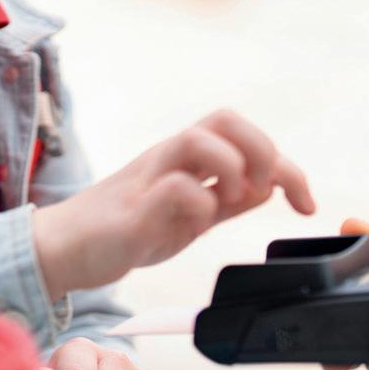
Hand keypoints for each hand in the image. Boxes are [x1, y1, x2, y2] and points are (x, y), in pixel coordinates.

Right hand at [33, 109, 313, 300]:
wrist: (62, 251)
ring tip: (232, 202)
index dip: (286, 164)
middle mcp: (169, 158)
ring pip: (198, 139)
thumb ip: (226, 200)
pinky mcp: (132, 209)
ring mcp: (149, 178)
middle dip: (262, 150)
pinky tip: (197, 225)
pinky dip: (199, 204)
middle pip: (224, 119)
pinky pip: (173, 188)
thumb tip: (268, 187)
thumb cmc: (124, 230)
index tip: (306, 205)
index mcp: (185, 159)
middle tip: (268, 191)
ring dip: (232, 168)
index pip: (241, 133)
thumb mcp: (188, 215)